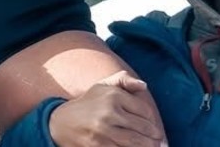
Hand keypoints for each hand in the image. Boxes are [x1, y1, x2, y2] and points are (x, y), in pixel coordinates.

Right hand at [47, 71, 165, 146]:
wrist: (60, 122)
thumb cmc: (87, 103)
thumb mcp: (102, 86)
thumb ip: (123, 80)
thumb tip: (144, 85)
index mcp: (113, 95)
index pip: (144, 111)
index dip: (153, 121)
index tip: (155, 127)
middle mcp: (109, 111)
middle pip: (142, 128)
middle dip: (154, 137)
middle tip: (159, 141)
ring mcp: (103, 130)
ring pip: (135, 142)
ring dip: (148, 146)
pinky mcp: (98, 145)